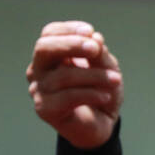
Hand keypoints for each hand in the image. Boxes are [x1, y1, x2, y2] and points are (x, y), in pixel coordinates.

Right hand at [27, 21, 122, 148]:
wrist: (101, 125)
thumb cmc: (100, 91)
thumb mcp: (106, 68)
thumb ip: (99, 53)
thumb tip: (94, 38)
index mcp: (51, 56)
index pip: (49, 33)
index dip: (69, 29)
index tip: (91, 32)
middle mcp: (39, 71)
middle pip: (44, 48)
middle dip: (72, 45)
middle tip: (95, 49)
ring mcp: (39, 90)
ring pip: (63, 75)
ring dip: (94, 75)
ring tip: (115, 80)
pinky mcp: (45, 110)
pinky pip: (68, 97)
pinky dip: (91, 94)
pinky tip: (106, 96)